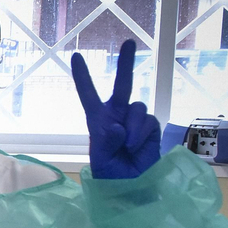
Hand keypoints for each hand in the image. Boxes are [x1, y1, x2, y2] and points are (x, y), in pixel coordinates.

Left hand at [72, 40, 160, 179]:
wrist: (131, 185)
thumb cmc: (110, 173)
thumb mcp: (101, 160)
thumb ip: (106, 143)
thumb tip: (117, 126)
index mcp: (98, 119)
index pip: (88, 94)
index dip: (83, 76)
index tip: (77, 56)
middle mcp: (117, 114)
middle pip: (123, 84)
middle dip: (126, 63)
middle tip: (129, 42)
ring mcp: (135, 119)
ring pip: (137, 108)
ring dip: (132, 128)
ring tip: (126, 147)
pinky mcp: (150, 126)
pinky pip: (148, 121)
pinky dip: (141, 134)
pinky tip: (136, 147)